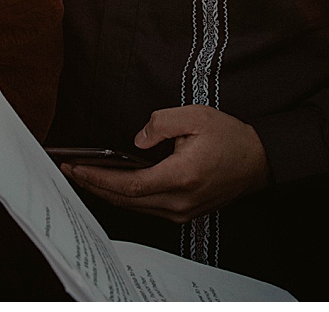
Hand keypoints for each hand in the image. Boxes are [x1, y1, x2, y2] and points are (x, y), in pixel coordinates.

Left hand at [61, 105, 269, 222]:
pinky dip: (124, 196)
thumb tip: (137, 140)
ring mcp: (181, 211)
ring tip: (83, 175)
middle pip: (126, 199)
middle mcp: (179, 200)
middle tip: (69, 171)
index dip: (99, 177)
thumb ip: (161, 124)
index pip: (129, 184)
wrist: (259, 162)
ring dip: (106, 192)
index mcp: (181, 176)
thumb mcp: (196, 116)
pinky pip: (146, 207)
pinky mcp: (183, 213)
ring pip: (134, 206)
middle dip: (94, 185)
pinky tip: (110, 184)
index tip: (77, 167)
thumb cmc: (230, 138)